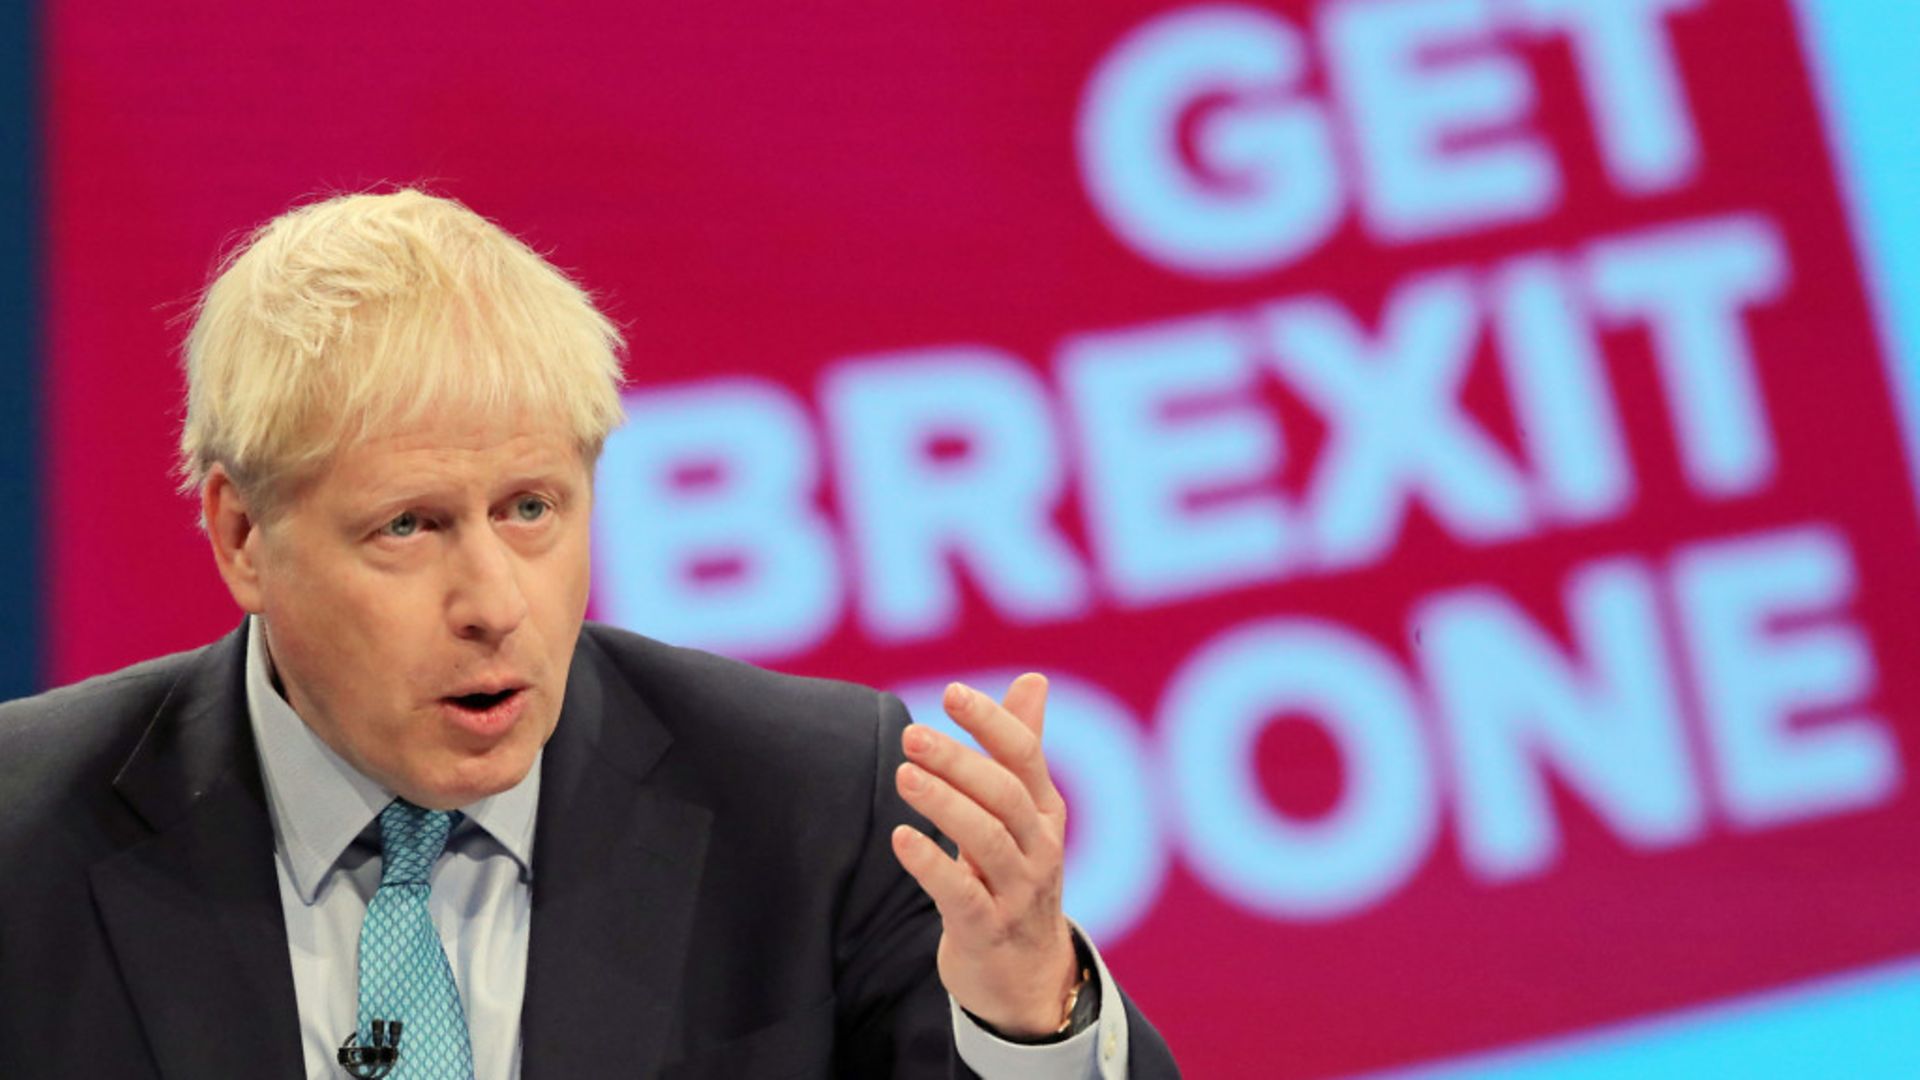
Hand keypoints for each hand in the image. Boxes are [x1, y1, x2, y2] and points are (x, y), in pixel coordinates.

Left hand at [890, 674, 1079, 1037]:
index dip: (991, 722)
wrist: (1027, 976)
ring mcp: (1017, 892)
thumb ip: (1022, 747)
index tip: (952, 693)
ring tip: (904, 776)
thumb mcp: (1026, 814)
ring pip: (987, 841)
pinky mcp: (987, 930)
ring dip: (945, 805)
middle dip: (960, 762)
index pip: (1025, 756)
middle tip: (913, 736)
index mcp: (1046, 811)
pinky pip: (961, 895)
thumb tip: (1032, 679)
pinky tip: (900, 839)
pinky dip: (931, 866)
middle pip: (1005, 795)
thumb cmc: (1016, 876)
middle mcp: (1039, 848)